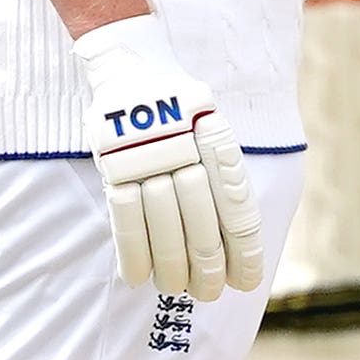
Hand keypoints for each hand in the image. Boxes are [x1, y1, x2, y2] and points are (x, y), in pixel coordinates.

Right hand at [76, 17, 264, 297]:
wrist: (131, 66)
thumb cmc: (180, 107)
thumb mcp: (213, 123)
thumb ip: (224, 172)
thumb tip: (240, 237)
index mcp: (217, 140)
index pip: (236, 207)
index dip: (243, 250)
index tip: (246, 281)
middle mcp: (184, 150)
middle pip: (200, 222)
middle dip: (207, 266)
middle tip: (209, 294)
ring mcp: (146, 156)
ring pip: (163, 224)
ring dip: (170, 265)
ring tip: (175, 290)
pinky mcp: (113, 163)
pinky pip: (123, 217)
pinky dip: (132, 251)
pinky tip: (138, 278)